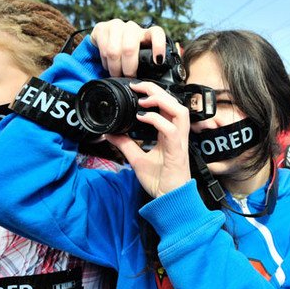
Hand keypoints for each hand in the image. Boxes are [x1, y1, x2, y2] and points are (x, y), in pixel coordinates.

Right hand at [90, 19, 166, 76]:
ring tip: (117, 74)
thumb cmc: (129, 55)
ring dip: (115, 68)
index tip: (158, 61)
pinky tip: (109, 66)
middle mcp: (132, 27)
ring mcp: (116, 25)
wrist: (107, 42)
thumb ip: (147, 64)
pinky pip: (103, 50)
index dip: (158, 46)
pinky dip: (106, 63)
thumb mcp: (141, 58)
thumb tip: (150, 82)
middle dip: (128, 68)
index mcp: (147, 33)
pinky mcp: (101, 28)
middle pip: (129, 48)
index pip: (156, 33)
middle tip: (129, 78)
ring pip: (113, 51)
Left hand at [104, 81, 190, 197]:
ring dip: (161, 101)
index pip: (168, 107)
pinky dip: (157, 120)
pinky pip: (171, 130)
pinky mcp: (177, 152)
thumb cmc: (160, 182)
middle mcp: (177, 135)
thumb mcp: (138, 159)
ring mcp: (179, 143)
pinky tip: (143, 119)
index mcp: (170, 135)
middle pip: (175, 103)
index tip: (136, 90)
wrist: (169, 201)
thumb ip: (126, 145)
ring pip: (179, 111)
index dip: (154, 94)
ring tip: (143, 101)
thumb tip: (110, 133)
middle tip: (138, 87)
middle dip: (156, 91)